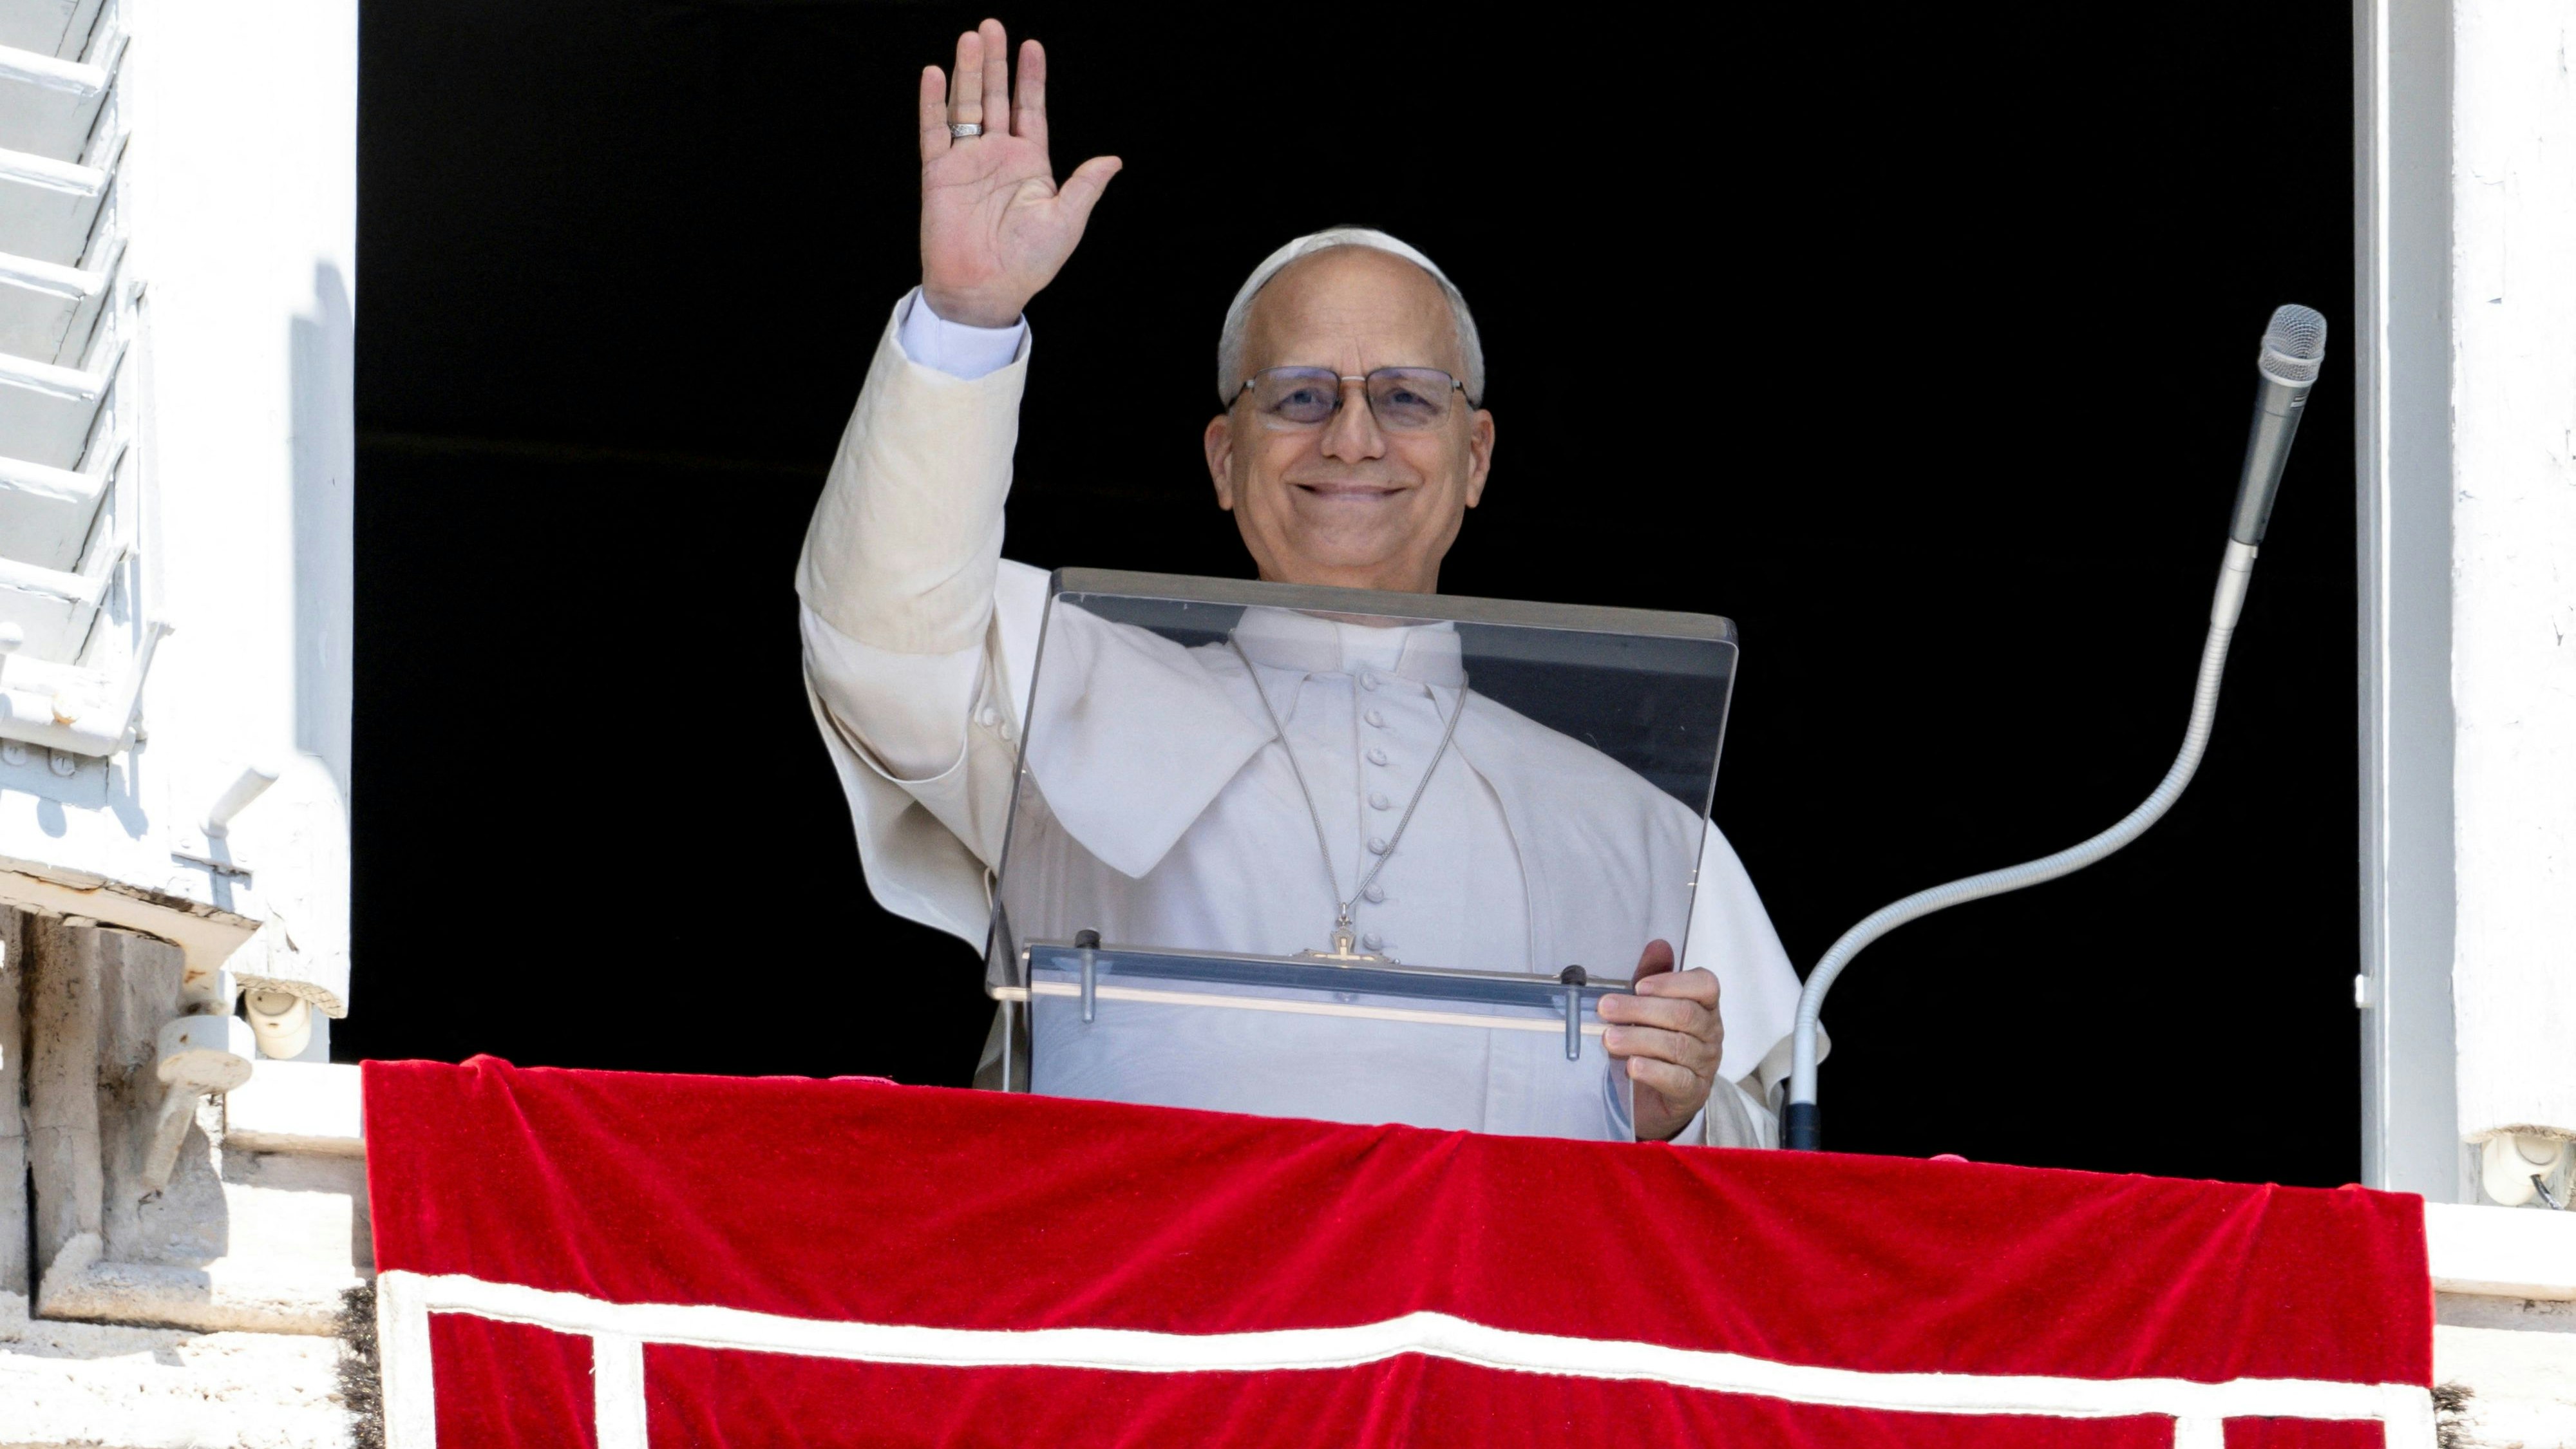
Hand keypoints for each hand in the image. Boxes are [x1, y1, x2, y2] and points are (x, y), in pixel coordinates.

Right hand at [917, 19, 1121, 327]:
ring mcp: (967, 162)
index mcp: (1030, 164)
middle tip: (992, 25)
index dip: (1030, 79)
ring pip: (966, 106)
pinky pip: (934, 131)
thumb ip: (1085, 185)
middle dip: (995, 62)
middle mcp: (997, 156)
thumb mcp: (1066, 221)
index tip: (1031, 45)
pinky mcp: (938, 173)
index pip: (1030, 110)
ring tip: (971, 38)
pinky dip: (933, 103)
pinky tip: (936, 74)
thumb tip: (1113, 159)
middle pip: (995, 98)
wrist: (985, 290)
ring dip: (968, 72)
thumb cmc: (1028, 263)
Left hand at [1597, 940, 1723, 1142]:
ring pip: (1678, 1047)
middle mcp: (1711, 1033)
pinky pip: (1677, 1079)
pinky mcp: (1693, 1092)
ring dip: (1639, 1040)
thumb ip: (1653, 977)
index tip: (1639, 986)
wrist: (1657, 1097)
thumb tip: (1658, 944)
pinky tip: (1632, 1066)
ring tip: (1609, 1039)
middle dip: (1641, 1010)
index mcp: (1704, 1006)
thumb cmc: (1655, 1043)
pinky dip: (1653, 1071)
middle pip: (1684, 1015)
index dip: (1672, 983)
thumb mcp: (1650, 1008)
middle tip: (1606, 1009)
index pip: (1705, 986)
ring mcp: (1705, 1064)